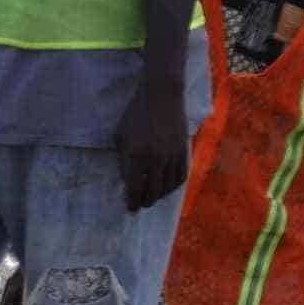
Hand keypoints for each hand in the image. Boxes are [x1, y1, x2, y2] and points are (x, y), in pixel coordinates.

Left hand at [115, 73, 189, 212]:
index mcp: (134, 155)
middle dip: (145, 201)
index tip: (129, 208)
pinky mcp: (183, 151)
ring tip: (153, 198)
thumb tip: (127, 179)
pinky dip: (174, 186)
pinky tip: (167, 187)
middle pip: (151, 190)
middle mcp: (154, 159)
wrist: (161, 97)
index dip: (131, 200)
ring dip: (160, 196)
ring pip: (167, 186)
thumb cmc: (134, 115)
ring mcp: (171, 156)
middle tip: (140, 205)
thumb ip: (123, 159)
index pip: (133, 187)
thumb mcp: (120, 136)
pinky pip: (180, 176)